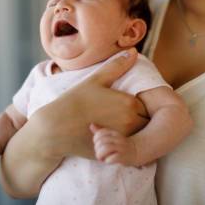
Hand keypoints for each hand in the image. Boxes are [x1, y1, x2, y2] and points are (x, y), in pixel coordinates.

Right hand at [27, 48, 148, 159]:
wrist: (54, 129)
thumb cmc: (74, 101)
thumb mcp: (95, 80)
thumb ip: (117, 66)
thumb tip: (134, 51)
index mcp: (129, 104)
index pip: (150, 105)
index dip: (144, 104)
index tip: (135, 102)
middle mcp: (130, 124)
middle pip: (148, 122)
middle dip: (143, 118)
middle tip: (127, 114)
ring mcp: (122, 140)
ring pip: (140, 136)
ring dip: (136, 132)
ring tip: (120, 124)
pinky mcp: (114, 153)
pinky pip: (128, 149)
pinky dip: (125, 144)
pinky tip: (113, 137)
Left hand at [91, 123, 138, 165]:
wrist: (136, 152)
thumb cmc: (120, 145)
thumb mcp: (111, 136)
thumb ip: (100, 132)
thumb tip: (91, 125)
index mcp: (114, 133)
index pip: (100, 133)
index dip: (96, 140)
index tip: (98, 145)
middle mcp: (118, 139)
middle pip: (101, 142)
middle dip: (97, 149)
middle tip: (100, 154)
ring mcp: (121, 148)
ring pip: (105, 149)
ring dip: (100, 155)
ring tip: (102, 158)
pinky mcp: (123, 157)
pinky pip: (112, 158)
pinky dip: (107, 161)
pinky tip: (108, 161)